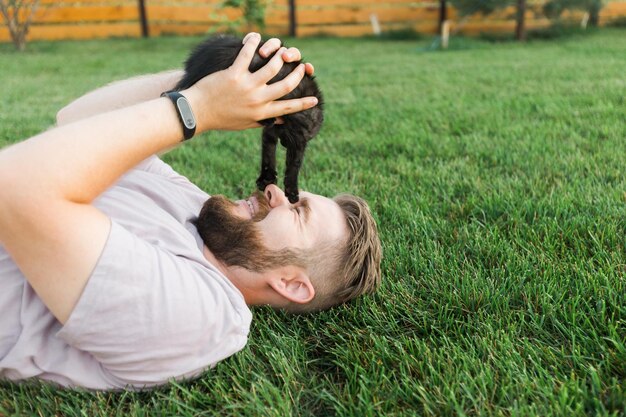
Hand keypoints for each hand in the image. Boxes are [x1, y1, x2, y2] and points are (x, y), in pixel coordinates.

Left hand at [182, 33, 317, 131]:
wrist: (197, 112)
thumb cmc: (221, 119)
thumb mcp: (245, 124)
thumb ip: (264, 120)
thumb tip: (281, 120)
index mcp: (261, 113)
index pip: (287, 108)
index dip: (303, 103)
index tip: (315, 99)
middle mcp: (257, 100)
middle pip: (286, 84)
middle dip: (297, 74)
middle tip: (301, 66)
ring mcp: (246, 86)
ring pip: (272, 67)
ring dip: (279, 55)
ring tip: (282, 51)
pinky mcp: (234, 74)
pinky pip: (247, 55)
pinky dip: (253, 43)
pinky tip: (256, 37)